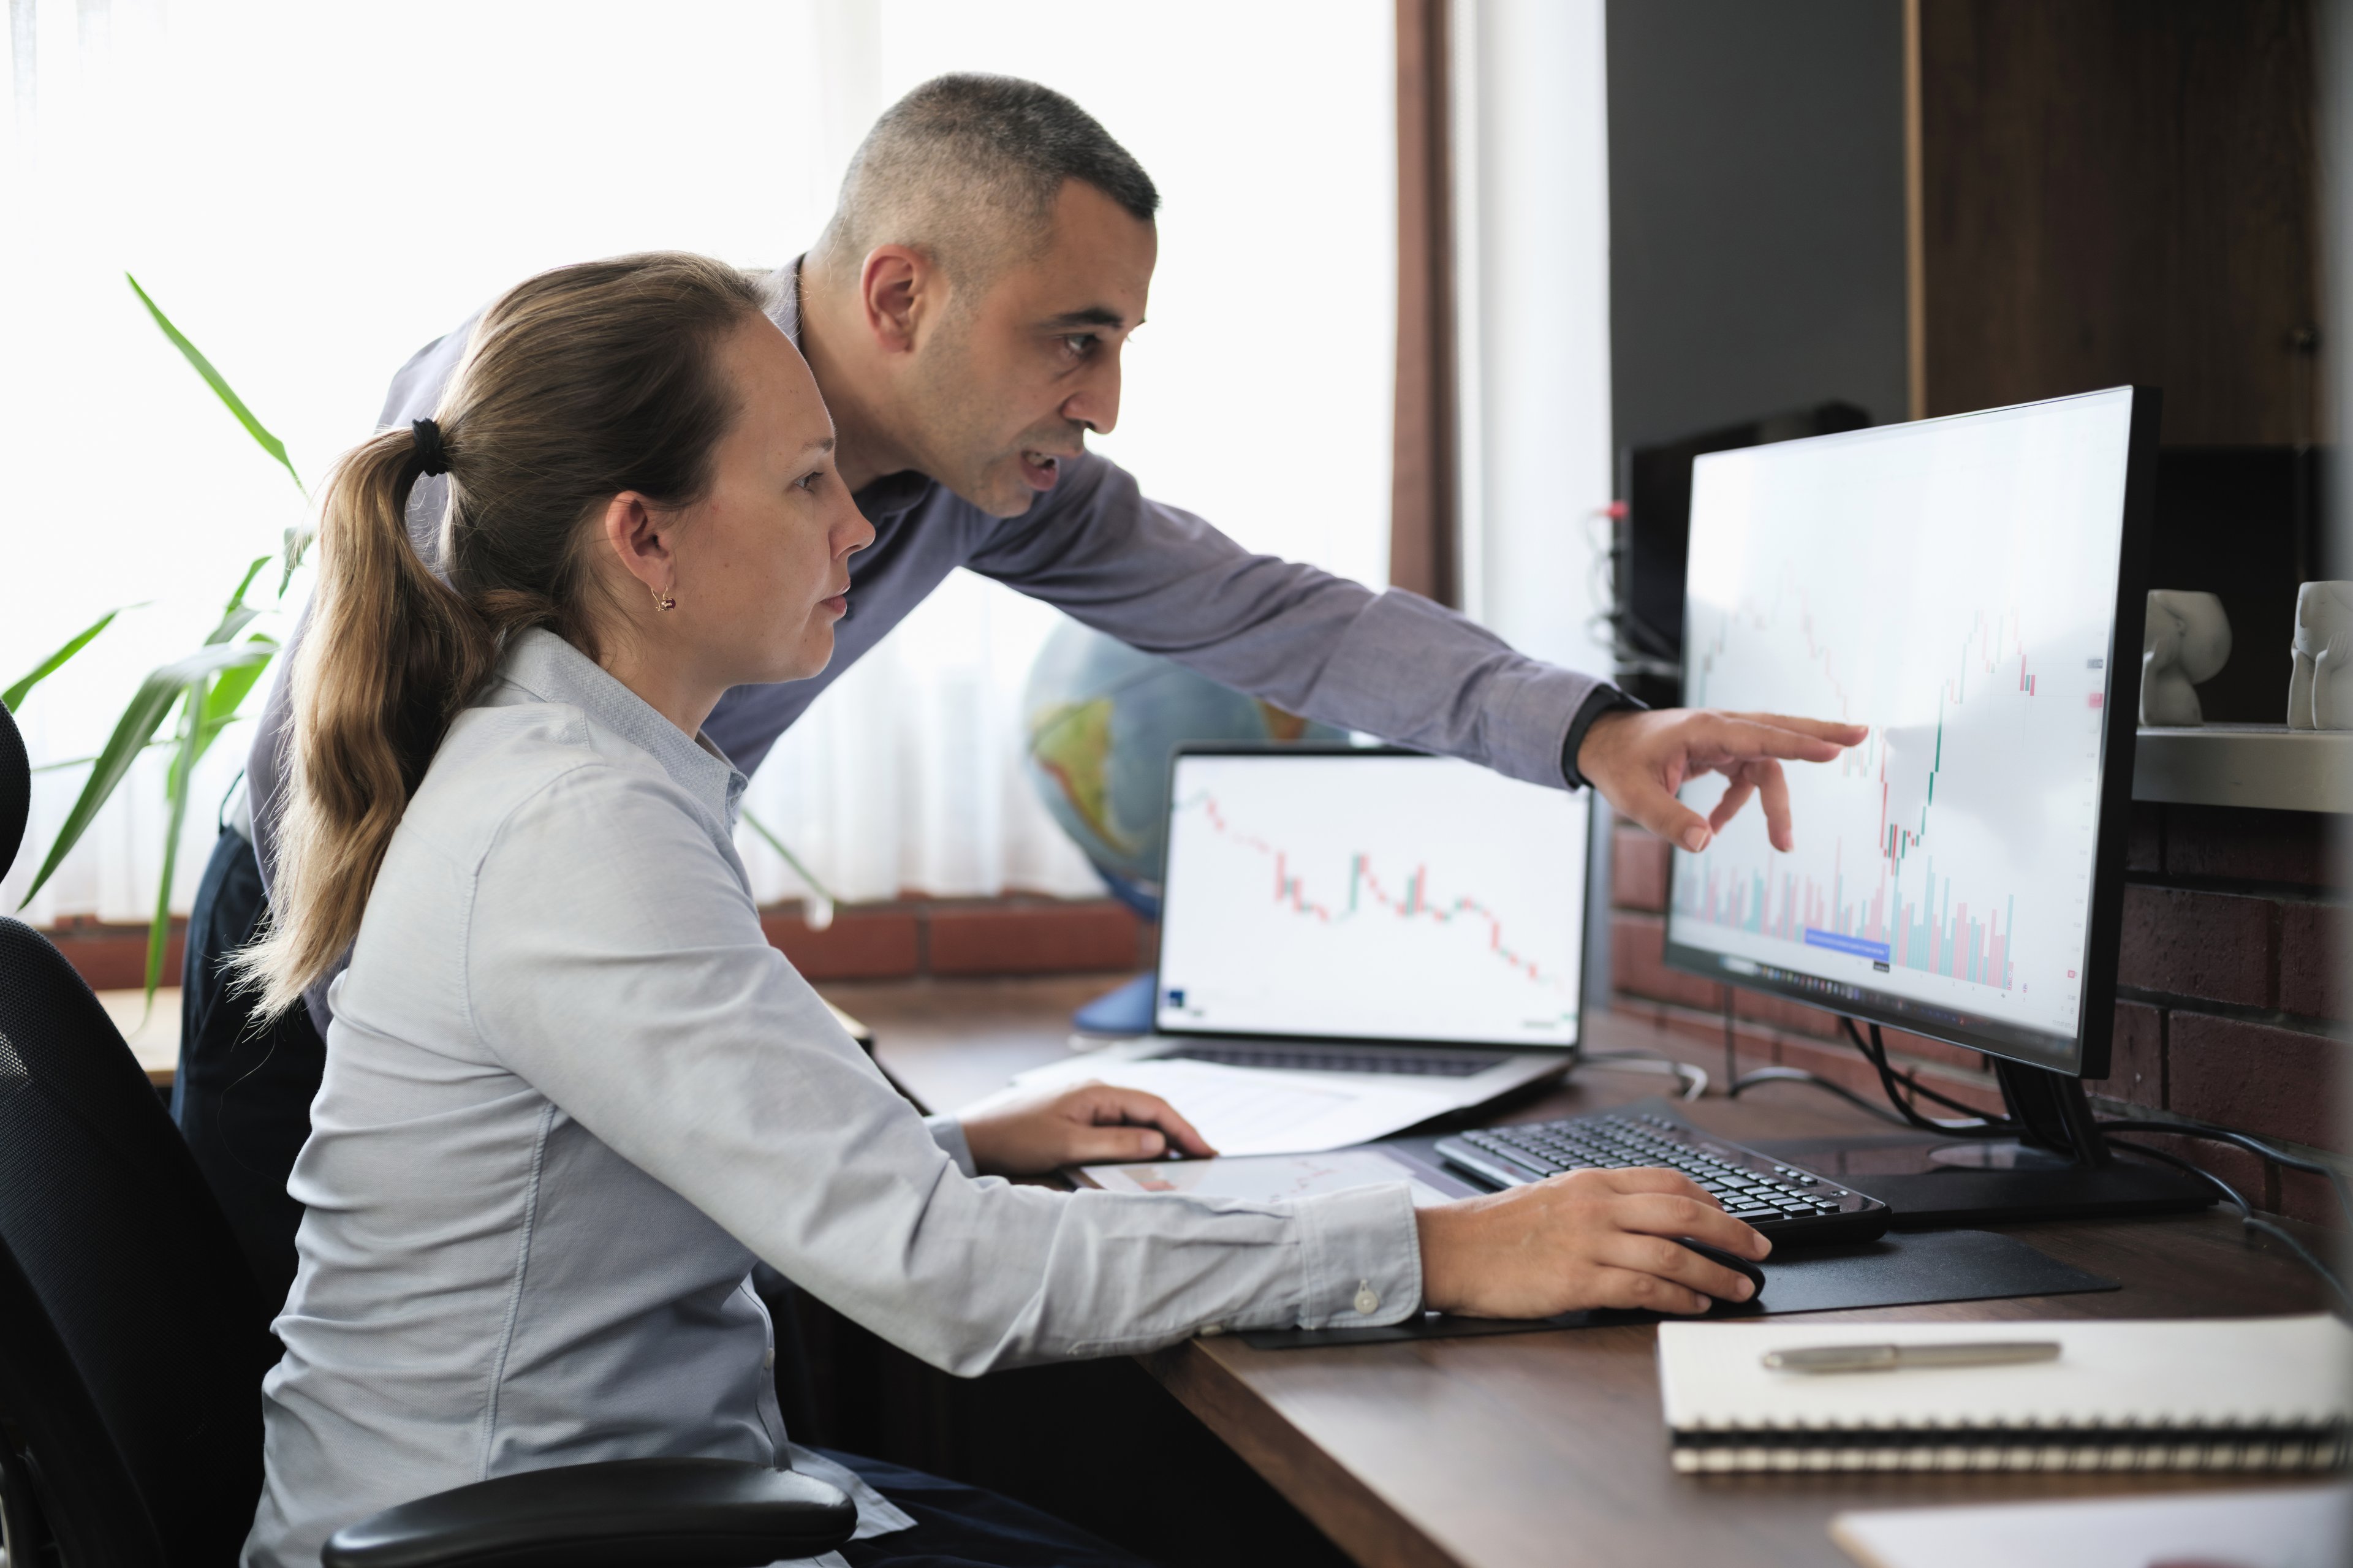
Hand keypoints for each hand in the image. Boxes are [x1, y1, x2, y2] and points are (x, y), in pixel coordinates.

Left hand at [959, 1081, 1216, 1176]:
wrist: (974, 1137)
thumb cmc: (1015, 1137)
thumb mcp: (1067, 1144)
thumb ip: (1114, 1143)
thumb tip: (1157, 1142)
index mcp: (1097, 1092)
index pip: (1154, 1107)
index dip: (1184, 1129)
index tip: (1206, 1150)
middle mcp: (1096, 1094)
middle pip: (1149, 1113)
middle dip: (1177, 1135)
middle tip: (1203, 1160)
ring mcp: (1086, 1106)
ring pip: (1134, 1122)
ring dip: (1157, 1141)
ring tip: (1180, 1164)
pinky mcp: (1077, 1120)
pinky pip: (1116, 1130)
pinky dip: (1134, 1144)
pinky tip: (1143, 1160)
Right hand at [1415, 1167, 1770, 1317]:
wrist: (1450, 1250)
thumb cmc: (1494, 1229)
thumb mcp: (1551, 1195)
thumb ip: (1596, 1202)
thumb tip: (1643, 1218)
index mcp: (1591, 1182)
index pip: (1667, 1181)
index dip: (1710, 1201)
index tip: (1732, 1219)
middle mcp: (1596, 1206)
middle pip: (1683, 1212)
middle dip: (1732, 1233)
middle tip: (1759, 1251)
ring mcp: (1589, 1243)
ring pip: (1672, 1252)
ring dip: (1716, 1273)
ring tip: (1739, 1287)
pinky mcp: (1578, 1281)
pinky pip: (1644, 1288)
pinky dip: (1678, 1297)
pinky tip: (1694, 1304)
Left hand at [1576, 707, 1868, 852]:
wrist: (1601, 744)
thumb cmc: (1618, 764)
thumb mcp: (1634, 798)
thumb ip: (1669, 820)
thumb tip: (1705, 843)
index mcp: (1704, 730)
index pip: (1760, 736)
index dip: (1797, 745)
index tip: (1834, 749)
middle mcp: (1719, 729)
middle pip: (1780, 730)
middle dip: (1820, 735)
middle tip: (1862, 736)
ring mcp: (1721, 739)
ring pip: (1766, 763)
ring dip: (1774, 803)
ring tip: (1783, 844)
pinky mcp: (1718, 752)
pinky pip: (1743, 777)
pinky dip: (1737, 804)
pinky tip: (1715, 826)